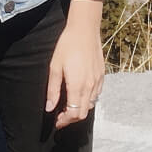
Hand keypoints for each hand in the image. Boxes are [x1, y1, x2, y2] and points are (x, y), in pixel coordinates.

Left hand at [45, 0, 105, 131]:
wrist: (85, 29)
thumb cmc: (67, 46)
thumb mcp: (55, 67)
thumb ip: (53, 90)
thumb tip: (49, 108)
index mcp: (77, 85)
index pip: (74, 113)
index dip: (64, 121)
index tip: (56, 122)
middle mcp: (90, 86)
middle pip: (83, 113)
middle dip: (71, 118)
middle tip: (60, 116)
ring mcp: (98, 81)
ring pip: (91, 104)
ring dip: (79, 109)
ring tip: (68, 105)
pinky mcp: (102, 75)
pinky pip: (96, 94)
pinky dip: (88, 99)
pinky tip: (79, 93)